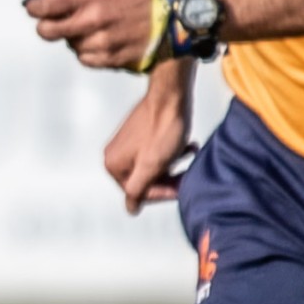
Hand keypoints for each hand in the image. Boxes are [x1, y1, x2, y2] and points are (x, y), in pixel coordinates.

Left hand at [25, 0, 160, 70]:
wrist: (171, 18)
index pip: (48, 5)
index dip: (34, 8)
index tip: (32, 9)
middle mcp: (94, 19)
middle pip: (49, 31)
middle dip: (45, 28)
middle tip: (48, 25)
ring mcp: (102, 41)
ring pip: (69, 46)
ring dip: (73, 40)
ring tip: (89, 30)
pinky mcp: (111, 59)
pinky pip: (85, 59)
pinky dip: (87, 53)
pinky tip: (99, 43)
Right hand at [103, 67, 193, 215]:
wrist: (171, 94)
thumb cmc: (164, 130)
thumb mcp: (152, 166)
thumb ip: (138, 190)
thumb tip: (131, 209)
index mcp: (113, 165)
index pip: (139, 193)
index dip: (163, 192)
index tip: (182, 185)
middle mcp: (114, 154)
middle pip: (145, 179)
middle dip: (169, 177)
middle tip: (189, 171)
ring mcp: (125, 143)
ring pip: (152, 165)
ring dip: (172, 164)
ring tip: (189, 152)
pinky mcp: (137, 133)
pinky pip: (153, 152)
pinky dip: (170, 152)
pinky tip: (187, 145)